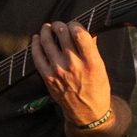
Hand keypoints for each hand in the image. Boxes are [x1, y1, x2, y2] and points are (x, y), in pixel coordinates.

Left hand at [33, 19, 112, 133]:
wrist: (87, 112)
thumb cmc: (97, 89)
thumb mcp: (101, 68)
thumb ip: (92, 49)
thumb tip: (87, 32)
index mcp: (91, 62)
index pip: (79, 33)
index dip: (75, 24)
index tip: (74, 25)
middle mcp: (73, 65)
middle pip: (62, 34)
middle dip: (60, 25)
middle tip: (59, 25)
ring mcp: (58, 71)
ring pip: (46, 42)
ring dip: (46, 31)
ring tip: (47, 28)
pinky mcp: (47, 77)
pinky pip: (37, 55)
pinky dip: (35, 44)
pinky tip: (36, 39)